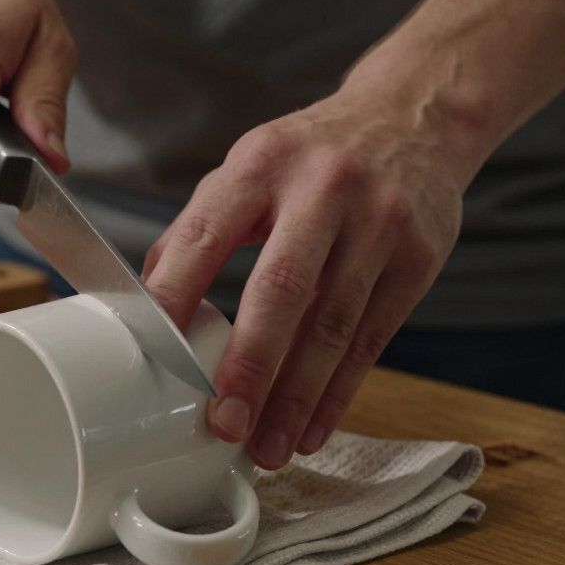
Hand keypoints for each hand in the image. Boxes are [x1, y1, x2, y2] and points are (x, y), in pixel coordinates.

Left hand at [142, 86, 478, 469]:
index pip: (207, 236)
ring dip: (298, 397)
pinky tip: (314, 426)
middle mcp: (323, 190)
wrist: (414, 118)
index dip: (176, 297)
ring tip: (268, 447)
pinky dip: (341, 390)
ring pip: (333, 325)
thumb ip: (197, 230)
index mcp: (261, 165)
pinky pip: (373, 337)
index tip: (157, 356)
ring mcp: (379, 224)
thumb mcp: (248, 168)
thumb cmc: (311, 155)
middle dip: (250, 365)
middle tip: (224, 423)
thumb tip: (145, 301)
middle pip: (281, 290)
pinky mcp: (419, 258)